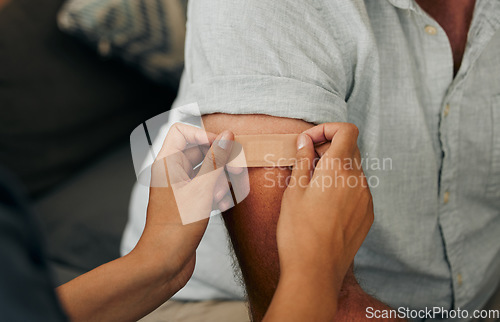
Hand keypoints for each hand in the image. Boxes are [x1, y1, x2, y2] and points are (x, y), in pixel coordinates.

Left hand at [134, 123, 235, 290]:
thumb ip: (216, 160)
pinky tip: (222, 206)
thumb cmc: (176, 228)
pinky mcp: (188, 203)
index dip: (205, 133)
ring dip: (221, 179)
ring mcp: (180, 188)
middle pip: (199, 151)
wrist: (164, 264)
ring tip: (225, 195)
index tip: (224, 145)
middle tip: (237, 169)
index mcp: (167, 163)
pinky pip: (207, 187)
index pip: (183, 131)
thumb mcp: (202, 190)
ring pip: (206, 171)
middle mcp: (171, 172)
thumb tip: (227, 136)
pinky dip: (217, 193)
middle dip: (221, 160)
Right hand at [277, 122, 373, 294]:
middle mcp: (358, 180)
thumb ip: (303, 160)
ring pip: (354, 170)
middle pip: (350, 148)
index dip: (327, 129)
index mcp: (339, 169)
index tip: (308, 142)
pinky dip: (343, 186)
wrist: (315, 272)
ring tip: (312, 187)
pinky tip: (324, 205)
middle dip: (328, 148)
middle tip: (305, 162)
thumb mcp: (293, 190)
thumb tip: (305, 140)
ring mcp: (366, 199)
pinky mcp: (367, 215)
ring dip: (335, 168)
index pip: (347, 130)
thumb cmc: (298, 231)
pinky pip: (358, 190)